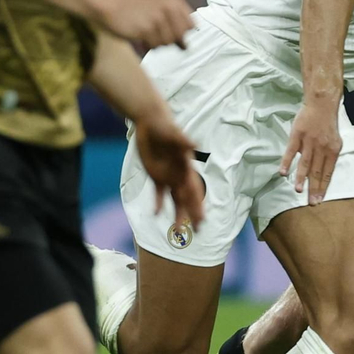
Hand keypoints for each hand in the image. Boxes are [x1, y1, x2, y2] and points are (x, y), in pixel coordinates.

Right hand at [102, 0, 193, 48]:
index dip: (181, 32)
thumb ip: (176, 25)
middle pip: (181, 37)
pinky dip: (147, 45)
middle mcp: (169, 8)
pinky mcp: (146, 29)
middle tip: (154, 31)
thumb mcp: (161, 10)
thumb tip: (186, 47)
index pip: (191, 26)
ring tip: (145, 32)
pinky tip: (139, 36)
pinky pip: (155, 46)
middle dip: (169, 39)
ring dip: (156, 42)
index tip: (168, 28)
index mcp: (175, 1)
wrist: (112, 5)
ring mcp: (158, 18)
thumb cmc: (137, 10)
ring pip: (168, 43)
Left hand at [133, 109, 205, 226]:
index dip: (197, 204)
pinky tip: (156, 214)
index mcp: (185, 167)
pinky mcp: (156, 176)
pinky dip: (158, 203)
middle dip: (193, 213)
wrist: (151, 123)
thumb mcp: (173, 133)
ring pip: (175, 199)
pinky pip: (158, 194)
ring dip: (177, 213)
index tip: (202, 218)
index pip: (193, 189)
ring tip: (178, 230)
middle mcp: (179, 174)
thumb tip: (196, 144)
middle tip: (199, 229)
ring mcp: (168, 176)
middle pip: (187, 198)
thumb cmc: (164, 127)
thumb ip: (184, 140)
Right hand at [278, 99, 341, 204]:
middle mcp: (322, 148)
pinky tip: (283, 173)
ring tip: (298, 191)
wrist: (321, 104)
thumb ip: (329, 157)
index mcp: (333, 151)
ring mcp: (309, 142)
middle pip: (317, 171)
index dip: (323, 187)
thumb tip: (324, 175)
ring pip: (305, 163)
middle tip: (311, 202)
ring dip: (301, 178)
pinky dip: (287, 162)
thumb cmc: (328, 125)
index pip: (328, 173)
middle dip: (314, 188)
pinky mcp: (297, 135)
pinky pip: (291, 151)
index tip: (318, 200)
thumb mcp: (335, 141)